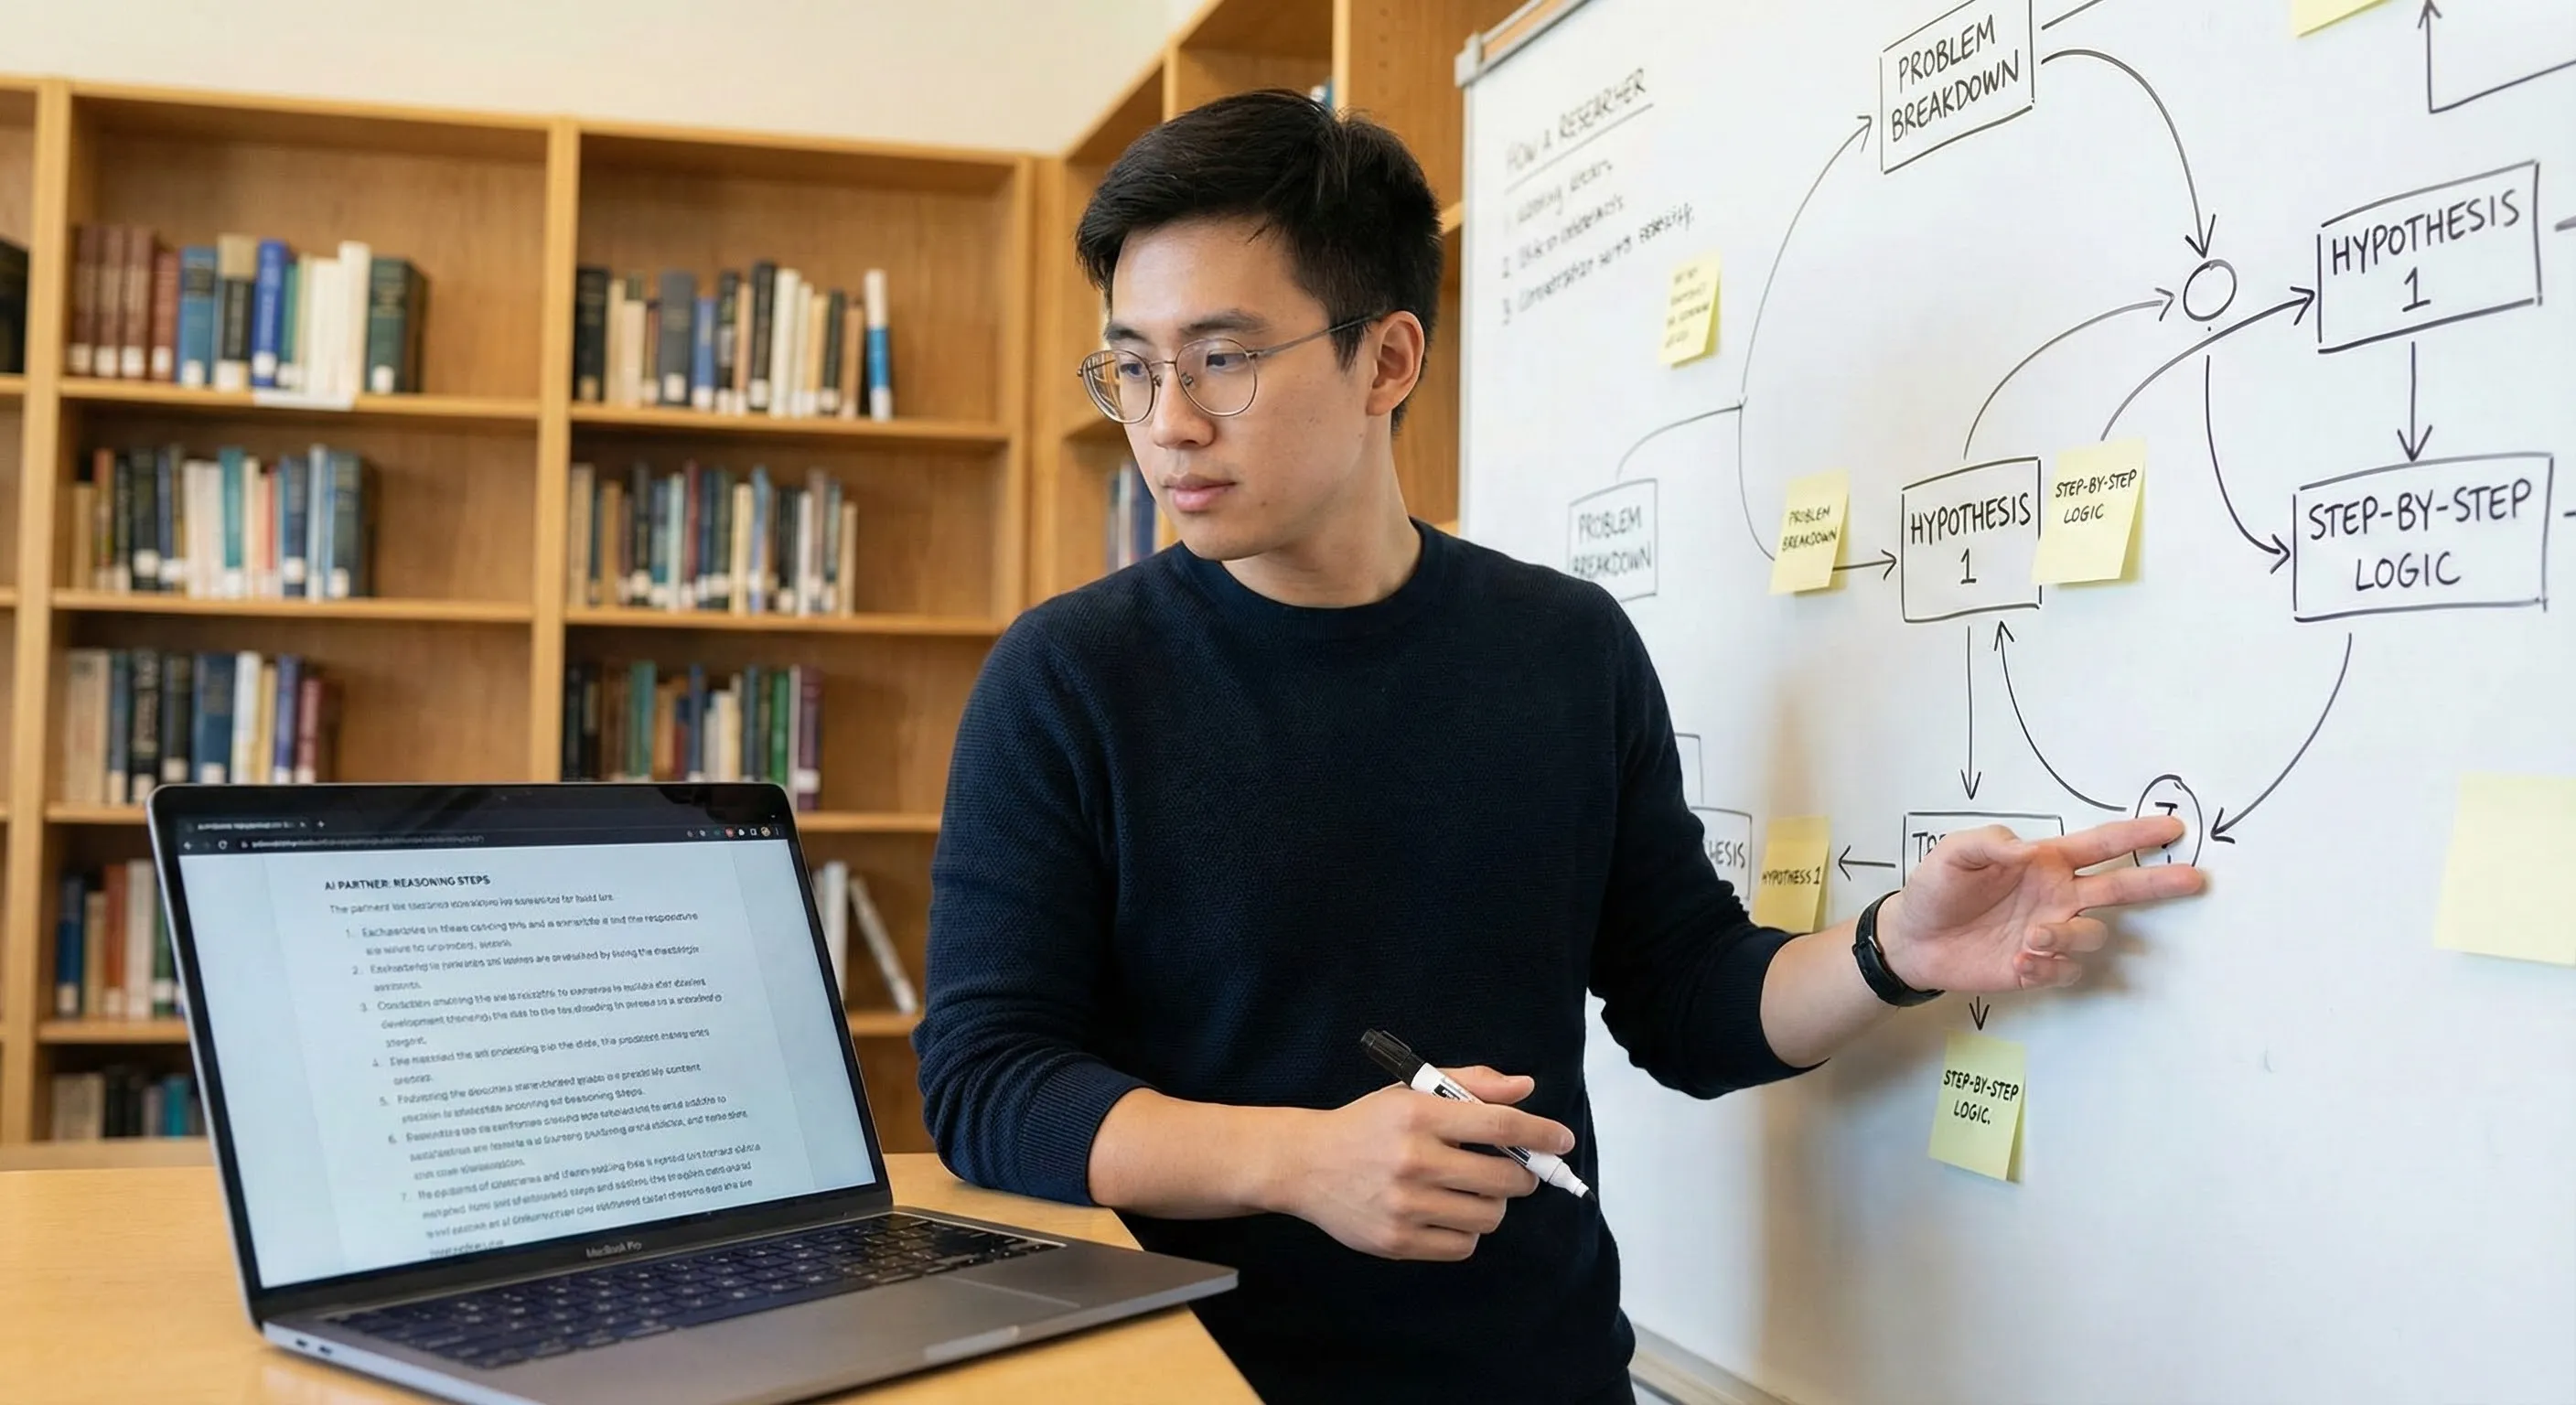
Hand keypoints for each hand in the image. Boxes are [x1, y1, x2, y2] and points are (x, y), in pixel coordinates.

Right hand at [1277, 1066, 1572, 1261]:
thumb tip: (1526, 1088)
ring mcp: (1405, 1205)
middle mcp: (1413, 1160)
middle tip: (1513, 1171)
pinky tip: (1448, 1213)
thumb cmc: (1367, 1124)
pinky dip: (1467, 1232)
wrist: (1304, 1165)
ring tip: (1472, 1191)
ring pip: (1488, 1216)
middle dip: (1522, 1175)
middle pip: (1504, 1178)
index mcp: (1419, 1114)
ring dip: (1492, 1204)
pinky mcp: (1397, 1242)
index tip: (1563, 1140)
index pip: (1499, 1125)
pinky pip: (1463, 1246)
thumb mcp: (1411, 1091)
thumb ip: (1471, 1084)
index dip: (1540, 1133)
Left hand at [1878, 815, 2205, 992]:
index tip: (2172, 828)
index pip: (2099, 845)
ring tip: (2033, 938)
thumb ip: (1990, 845)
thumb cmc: (1935, 889)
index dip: (2136, 836)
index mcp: (2044, 862)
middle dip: (2157, 882)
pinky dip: (2049, 968)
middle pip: (2120, 888)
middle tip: (2193, 878)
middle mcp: (2057, 896)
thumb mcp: (1953, 854)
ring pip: (2093, 935)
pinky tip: (2019, 961)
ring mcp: (2050, 932)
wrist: (1910, 939)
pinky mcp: (2037, 967)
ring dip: (2070, 937)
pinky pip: (2066, 971)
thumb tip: (2028, 851)